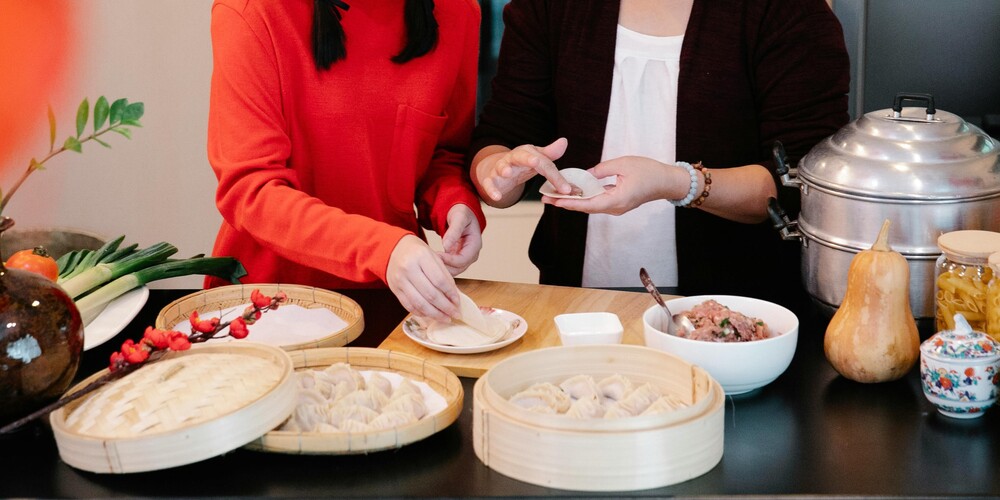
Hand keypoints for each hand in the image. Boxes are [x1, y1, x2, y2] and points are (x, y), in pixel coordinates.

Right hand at [386, 235, 459, 321]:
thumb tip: (453, 295)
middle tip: (455, 314)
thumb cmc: (416, 252)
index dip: (451, 294)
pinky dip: (421, 313)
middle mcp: (409, 268)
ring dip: (435, 314)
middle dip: (445, 307)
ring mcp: (400, 280)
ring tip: (445, 318)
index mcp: (421, 256)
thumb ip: (444, 274)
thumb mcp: (433, 255)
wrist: (393, 249)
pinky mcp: (394, 289)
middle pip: (430, 294)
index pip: (440, 280)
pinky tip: (431, 315)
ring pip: (420, 303)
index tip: (458, 302)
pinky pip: (409, 306)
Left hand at [437, 203, 482, 274]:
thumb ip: (454, 231)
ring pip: (454, 270)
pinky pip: (449, 265)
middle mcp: (471, 253)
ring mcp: (464, 256)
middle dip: (445, 267)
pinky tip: (431, 260)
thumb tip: (446, 245)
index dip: (450, 260)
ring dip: (442, 268)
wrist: (460, 211)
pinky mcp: (456, 256)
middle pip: (459, 268)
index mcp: (475, 244)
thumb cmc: (462, 211)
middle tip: (430, 260)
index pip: (463, 260)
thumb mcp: (459, 217)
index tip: (437, 255)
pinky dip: (441, 265)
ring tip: (429, 260)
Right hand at [479, 138, 569, 201]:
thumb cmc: (522, 164)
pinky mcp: (490, 179)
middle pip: (521, 156)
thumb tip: (564, 141)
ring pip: (501, 167)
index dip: (555, 176)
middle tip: (535, 162)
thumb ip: (551, 154)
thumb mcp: (537, 159)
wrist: (499, 169)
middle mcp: (514, 158)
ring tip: (507, 173)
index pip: (544, 163)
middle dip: (528, 158)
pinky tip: (497, 197)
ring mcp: (501, 167)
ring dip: (504, 169)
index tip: (566, 189)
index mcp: (527, 153)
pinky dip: (491, 189)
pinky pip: (489, 183)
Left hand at [543, 156, 679, 214]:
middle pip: (586, 207)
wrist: (667, 182)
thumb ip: (601, 169)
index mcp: (616, 200)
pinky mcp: (619, 203)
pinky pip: (598, 202)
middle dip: (566, 203)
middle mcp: (615, 208)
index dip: (569, 203)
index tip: (554, 202)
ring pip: (591, 205)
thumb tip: (586, 175)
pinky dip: (585, 198)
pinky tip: (574, 192)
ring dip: (574, 201)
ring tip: (555, 196)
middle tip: (546, 199)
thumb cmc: (648, 171)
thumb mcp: (623, 164)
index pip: (588, 204)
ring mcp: (617, 207)